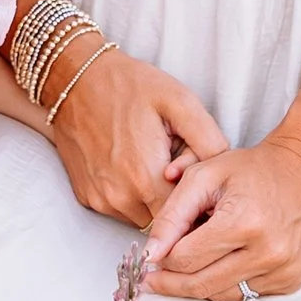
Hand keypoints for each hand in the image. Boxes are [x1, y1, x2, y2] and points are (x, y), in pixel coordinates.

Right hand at [46, 53, 226, 229]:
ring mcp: (101, 200)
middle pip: (166, 221)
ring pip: (143, 218)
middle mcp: (121, 197)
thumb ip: (208, 140)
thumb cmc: (129, 86)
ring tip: (154, 163)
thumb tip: (225, 173)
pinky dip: (132, 196)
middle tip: (178, 166)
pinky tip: (133, 166)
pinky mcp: (88, 197)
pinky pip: (121, 210)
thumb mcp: (179, 102)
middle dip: (178, 201)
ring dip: (154, 200)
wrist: (76, 79)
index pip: (186, 219)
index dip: (200, 203)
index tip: (203, 183)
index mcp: (146, 177)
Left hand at [142, 124, 300, 300]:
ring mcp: (283, 269)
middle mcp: (267, 251)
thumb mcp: (204, 177)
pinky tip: (217, 268)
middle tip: (151, 279)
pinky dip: (226, 285)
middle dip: (171, 282)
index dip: (162, 259)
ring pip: (222, 295)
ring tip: (182, 272)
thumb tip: (151, 253)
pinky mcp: (291, 280)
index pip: (185, 259)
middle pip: (201, 283)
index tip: (150, 257)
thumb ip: (172, 214)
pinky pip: (246, 295)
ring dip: (197, 286)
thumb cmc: (252, 170)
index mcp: (243, 222)